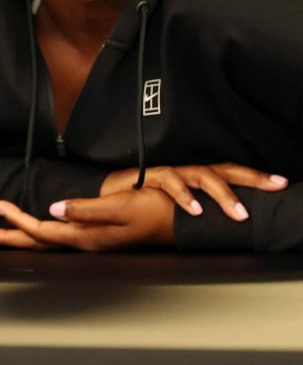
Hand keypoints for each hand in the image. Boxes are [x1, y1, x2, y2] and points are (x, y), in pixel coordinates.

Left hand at [0, 189, 174, 250]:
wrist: (177, 222)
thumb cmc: (153, 212)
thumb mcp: (119, 206)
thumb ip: (85, 209)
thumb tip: (54, 208)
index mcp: (87, 236)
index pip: (43, 231)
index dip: (18, 221)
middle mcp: (85, 242)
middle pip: (39, 242)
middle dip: (10, 237)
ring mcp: (91, 242)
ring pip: (47, 243)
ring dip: (22, 237)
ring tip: (2, 234)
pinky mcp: (97, 238)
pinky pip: (60, 239)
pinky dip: (41, 236)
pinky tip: (38, 232)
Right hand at [100, 163, 287, 220]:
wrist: (110, 194)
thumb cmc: (145, 200)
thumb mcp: (178, 206)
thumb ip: (200, 207)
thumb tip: (228, 221)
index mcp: (197, 177)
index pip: (231, 173)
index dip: (255, 177)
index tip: (279, 183)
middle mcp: (187, 171)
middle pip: (225, 170)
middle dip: (252, 178)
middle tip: (275, 186)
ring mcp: (171, 172)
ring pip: (203, 175)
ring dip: (223, 194)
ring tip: (239, 213)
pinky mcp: (152, 175)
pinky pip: (171, 182)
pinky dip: (185, 197)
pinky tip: (196, 210)